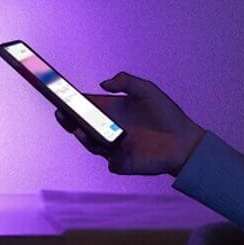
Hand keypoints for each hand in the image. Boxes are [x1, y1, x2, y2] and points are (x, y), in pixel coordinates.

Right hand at [55, 71, 207, 176]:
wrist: (185, 142)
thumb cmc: (167, 115)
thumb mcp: (147, 90)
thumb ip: (126, 81)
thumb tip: (102, 83)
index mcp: (111, 110)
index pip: (85, 105)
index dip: (71, 101)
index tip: (58, 94)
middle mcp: (108, 128)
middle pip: (80, 125)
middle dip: (68, 119)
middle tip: (61, 112)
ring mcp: (113, 147)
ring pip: (90, 143)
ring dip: (82, 136)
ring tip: (78, 127)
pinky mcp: (121, 163)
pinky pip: (108, 160)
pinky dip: (105, 153)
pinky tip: (104, 145)